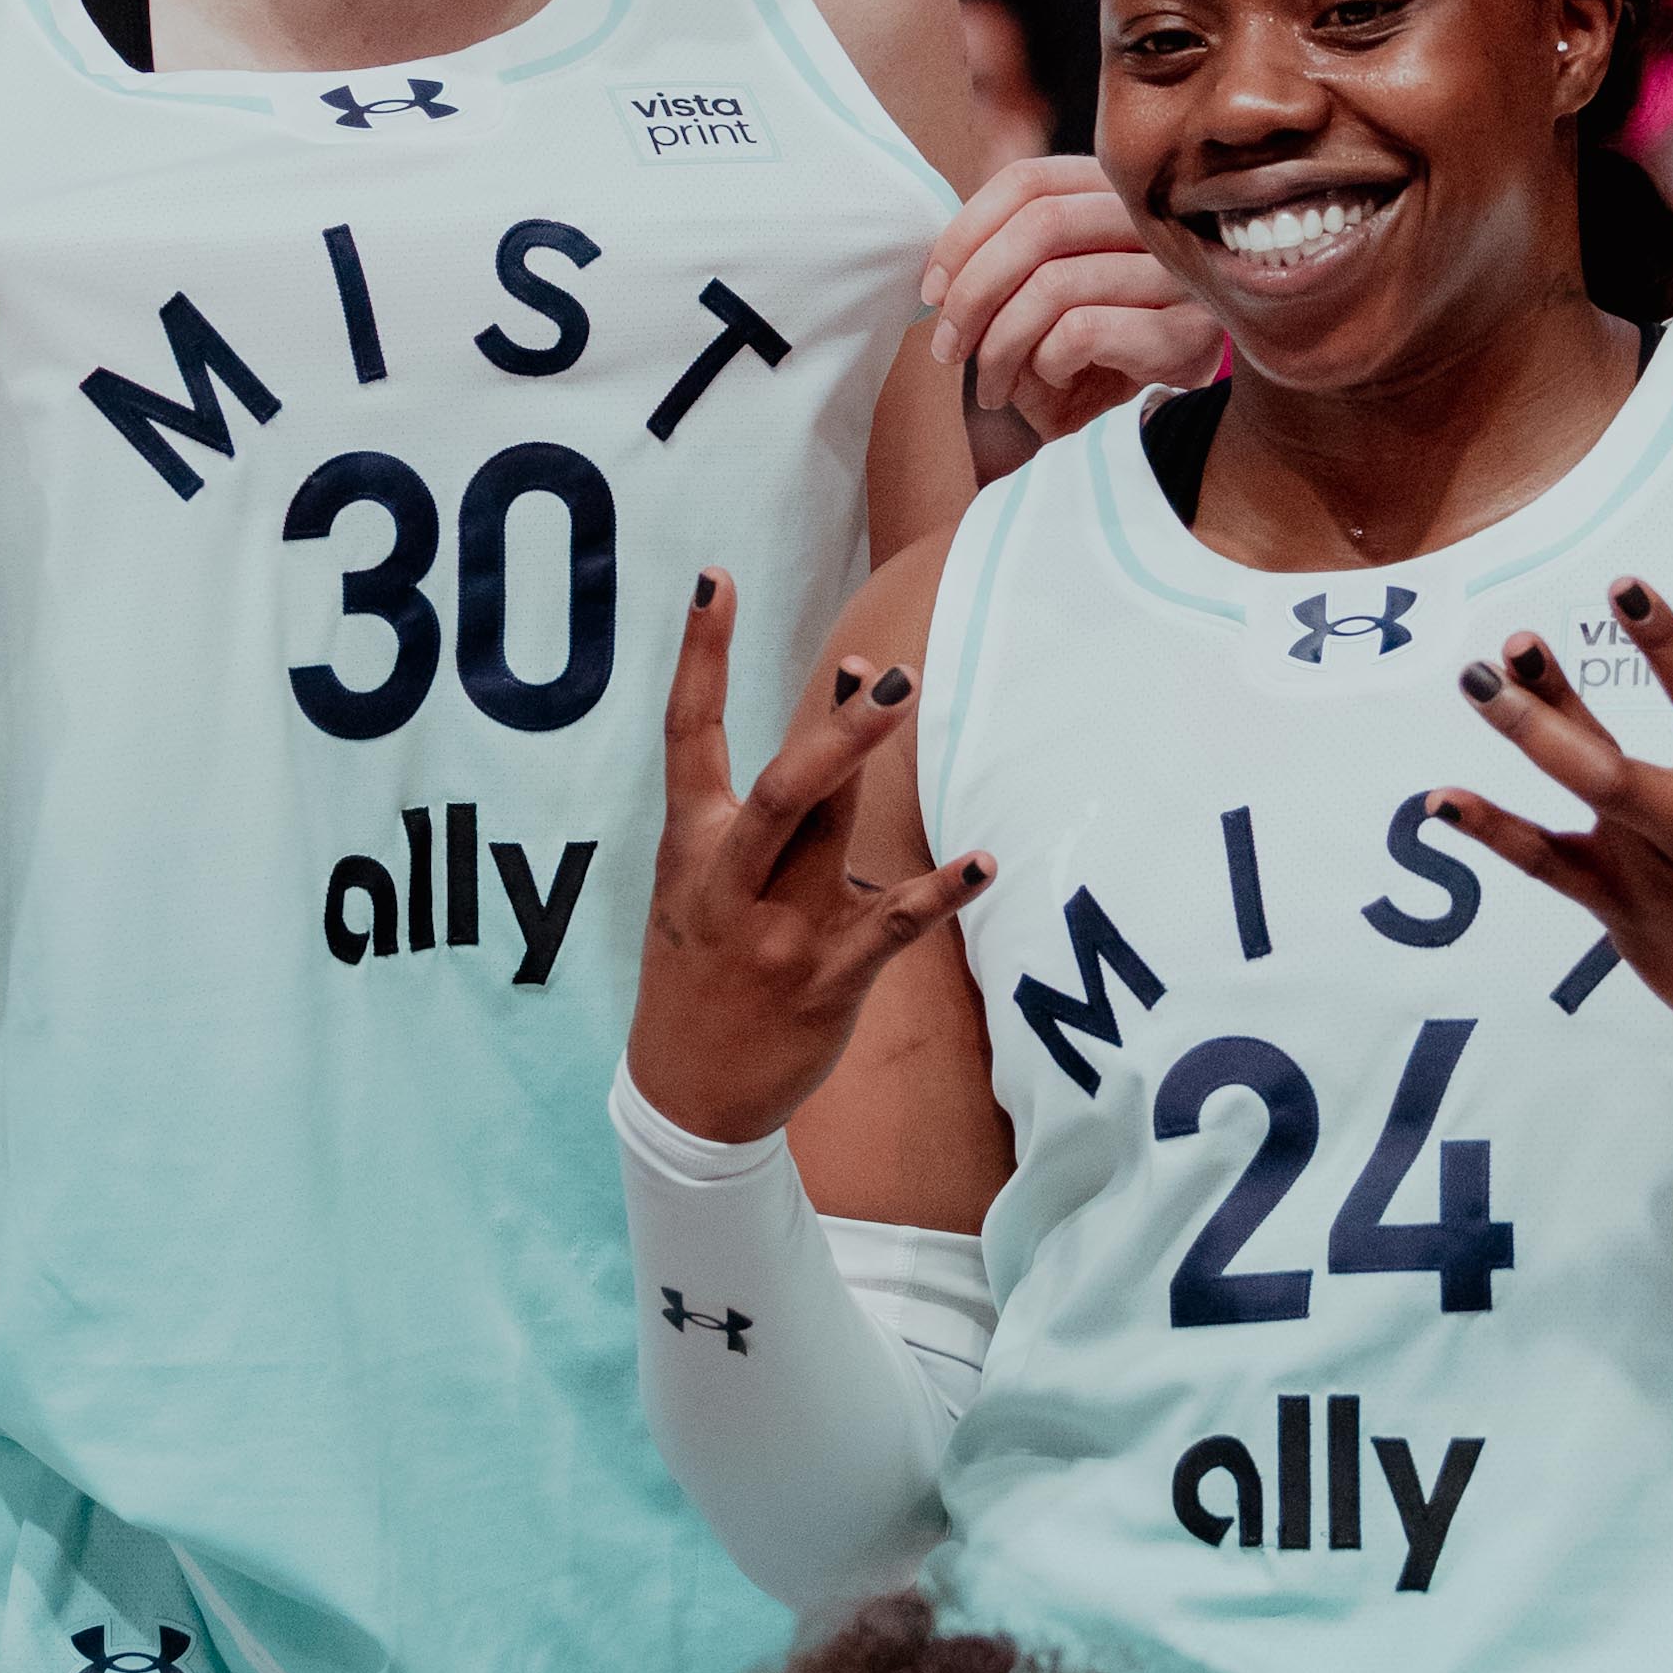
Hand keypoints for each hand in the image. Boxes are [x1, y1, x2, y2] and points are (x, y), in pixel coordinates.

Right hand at [623, 572, 989, 1145]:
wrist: (688, 1093)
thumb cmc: (703, 968)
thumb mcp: (696, 885)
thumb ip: (754, 813)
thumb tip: (836, 722)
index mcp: (690, 847)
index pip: (687, 735)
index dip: (699, 656)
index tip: (714, 579)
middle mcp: (730, 882)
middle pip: (780, 790)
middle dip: (828, 728)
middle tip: (877, 670)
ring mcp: (778, 934)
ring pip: (827, 838)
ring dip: (866, 767)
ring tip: (908, 694)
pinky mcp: (827, 980)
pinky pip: (892, 927)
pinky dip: (941, 893)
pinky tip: (984, 863)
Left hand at [928, 153, 1219, 446]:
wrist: (1161, 405)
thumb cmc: (1088, 341)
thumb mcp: (1040, 286)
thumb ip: (1003, 253)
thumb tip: (933, 271)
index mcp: (1113, 189)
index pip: (1027, 180)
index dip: (965, 233)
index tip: (932, 291)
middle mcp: (1152, 218)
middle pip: (1040, 224)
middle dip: (974, 292)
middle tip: (948, 348)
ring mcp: (1178, 272)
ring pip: (1055, 284)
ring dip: (1000, 345)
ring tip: (991, 385)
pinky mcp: (1186, 330)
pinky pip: (1082, 331)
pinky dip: (1047, 363)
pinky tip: (1053, 380)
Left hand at [1434, 564, 1672, 1059]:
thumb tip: (1652, 680)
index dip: (1668, 642)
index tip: (1624, 586)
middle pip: (1616, 764)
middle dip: (1557, 702)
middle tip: (1514, 644)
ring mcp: (1656, 876)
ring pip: (1582, 797)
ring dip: (1527, 735)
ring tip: (1476, 682)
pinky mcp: (1622, 913)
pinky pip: (1548, 864)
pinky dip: (1493, 830)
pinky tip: (1443, 800)